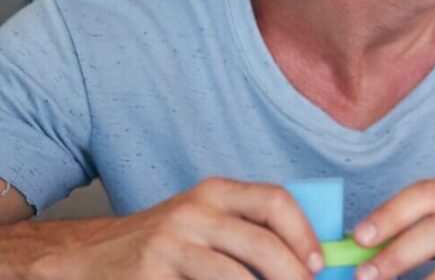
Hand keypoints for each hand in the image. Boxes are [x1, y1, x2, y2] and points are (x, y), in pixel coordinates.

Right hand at [38, 177, 321, 279]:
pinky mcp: (149, 276)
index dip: (303, 233)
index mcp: (214, 192)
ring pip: (234, 277)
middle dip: (291, 275)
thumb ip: (245, 228)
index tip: (318, 264)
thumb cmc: (163, 242)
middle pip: (261, 244)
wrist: (88, 257)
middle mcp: (193, 212)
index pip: (274, 200)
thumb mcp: (202, 220)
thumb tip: (306, 260)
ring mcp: (169, 245)